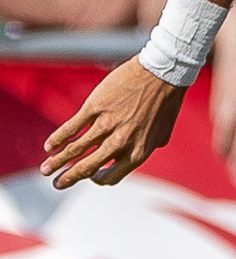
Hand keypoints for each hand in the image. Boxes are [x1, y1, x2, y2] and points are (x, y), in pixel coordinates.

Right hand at [42, 58, 185, 188]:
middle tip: (57, 184)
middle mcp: (121, 143)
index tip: (89, 177)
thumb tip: (148, 149)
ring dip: (57, 161)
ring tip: (45, 170)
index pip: (111, 177)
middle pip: (88, 167)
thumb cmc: (166, 102)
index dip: (97, 179)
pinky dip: (58, 138)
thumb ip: (151, 145)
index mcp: (138, 152)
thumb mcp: (162, 131)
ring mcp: (106, 125)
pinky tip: (49, 146)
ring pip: (75, 149)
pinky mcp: (95, 108)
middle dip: (69, 178)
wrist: (162, 74)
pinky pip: (72, 128)